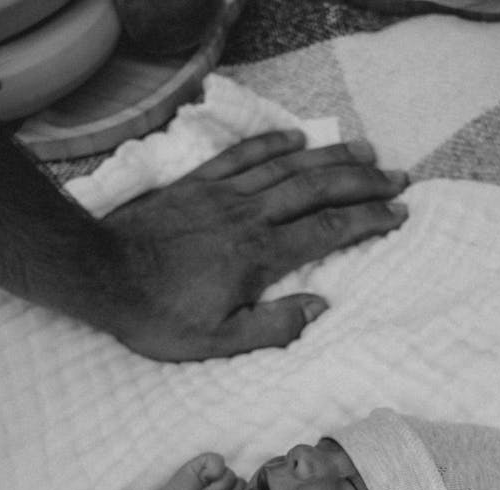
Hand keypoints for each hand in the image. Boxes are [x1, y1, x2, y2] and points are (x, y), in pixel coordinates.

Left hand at [102, 130, 408, 359]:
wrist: (101, 276)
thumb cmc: (158, 317)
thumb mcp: (217, 342)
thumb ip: (272, 327)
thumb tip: (319, 308)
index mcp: (259, 256)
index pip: (327, 231)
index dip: (367, 221)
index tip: (397, 214)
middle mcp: (249, 216)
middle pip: (317, 188)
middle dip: (362, 182)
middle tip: (397, 177)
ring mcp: (223, 194)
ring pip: (287, 165)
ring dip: (330, 155)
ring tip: (366, 150)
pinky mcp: (197, 183)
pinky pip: (243, 155)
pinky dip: (273, 142)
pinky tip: (297, 137)